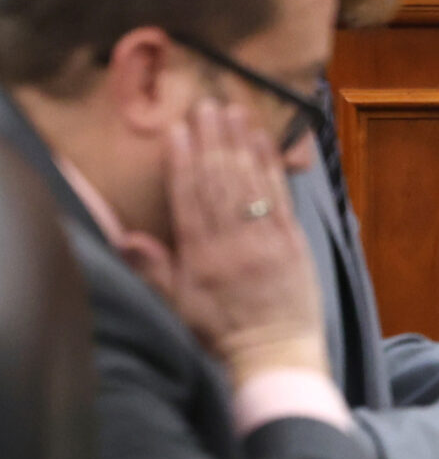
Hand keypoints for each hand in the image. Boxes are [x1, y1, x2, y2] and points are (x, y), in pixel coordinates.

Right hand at [129, 100, 326, 381]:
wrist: (274, 354)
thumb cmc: (221, 332)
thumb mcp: (177, 306)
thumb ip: (154, 268)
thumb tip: (125, 235)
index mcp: (201, 258)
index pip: (188, 200)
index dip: (182, 162)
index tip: (177, 130)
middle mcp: (233, 243)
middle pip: (219, 182)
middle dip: (212, 141)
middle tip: (206, 104)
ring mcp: (266, 239)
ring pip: (249, 182)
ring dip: (241, 143)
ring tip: (234, 110)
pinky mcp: (294, 240)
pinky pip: (279, 196)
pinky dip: (271, 166)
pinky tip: (265, 141)